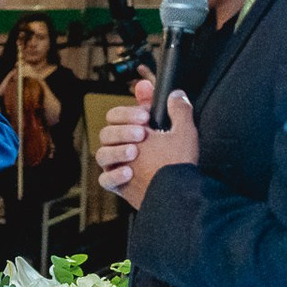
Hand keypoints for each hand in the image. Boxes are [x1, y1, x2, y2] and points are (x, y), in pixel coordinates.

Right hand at [97, 79, 198, 208]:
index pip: (115, 115)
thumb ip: (178, 109)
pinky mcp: (117, 185)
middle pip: (106, 133)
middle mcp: (121, 148)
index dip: (127, 113)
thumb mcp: (184, 132)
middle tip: (142, 135)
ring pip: (102, 154)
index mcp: (133, 133)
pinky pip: (104, 179)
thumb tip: (175, 93)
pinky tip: (129, 173)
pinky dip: (114, 175)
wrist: (181, 194)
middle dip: (123, 131)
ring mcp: (117, 167)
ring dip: (117, 151)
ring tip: (134, 153)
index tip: (145, 116)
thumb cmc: (181, 162)